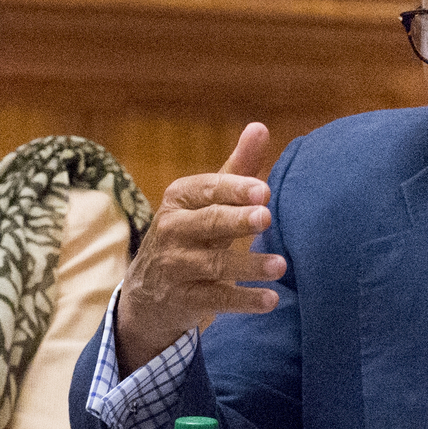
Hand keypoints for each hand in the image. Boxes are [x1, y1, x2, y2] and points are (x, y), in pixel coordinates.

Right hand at [115, 121, 287, 368]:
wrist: (146, 293)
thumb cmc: (188, 235)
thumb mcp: (205, 202)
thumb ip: (236, 169)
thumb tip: (260, 127)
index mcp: (179, 200)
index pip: (208, 190)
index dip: (235, 189)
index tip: (263, 189)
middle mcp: (172, 231)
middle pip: (208, 223)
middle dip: (237, 220)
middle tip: (266, 217)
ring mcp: (175, 267)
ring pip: (213, 264)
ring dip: (248, 264)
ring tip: (281, 265)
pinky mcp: (183, 300)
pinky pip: (215, 299)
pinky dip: (242, 300)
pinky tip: (270, 300)